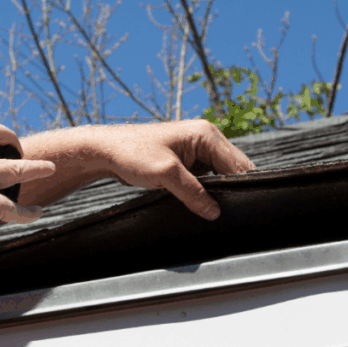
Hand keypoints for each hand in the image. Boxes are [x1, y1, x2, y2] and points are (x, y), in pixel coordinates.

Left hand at [94, 120, 255, 218]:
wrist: (106, 151)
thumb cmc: (132, 153)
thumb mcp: (166, 174)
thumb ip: (193, 193)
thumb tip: (214, 212)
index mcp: (206, 134)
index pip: (238, 164)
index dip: (241, 185)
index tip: (241, 206)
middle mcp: (207, 139)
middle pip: (233, 169)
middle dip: (232, 188)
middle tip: (228, 210)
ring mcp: (198, 150)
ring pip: (221, 175)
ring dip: (219, 190)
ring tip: (215, 207)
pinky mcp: (189, 162)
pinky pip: (208, 178)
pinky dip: (207, 190)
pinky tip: (204, 203)